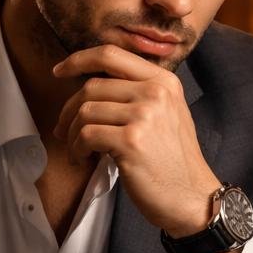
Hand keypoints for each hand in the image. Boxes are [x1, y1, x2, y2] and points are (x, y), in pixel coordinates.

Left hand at [51, 45, 220, 235]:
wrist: (192, 197)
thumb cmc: (173, 161)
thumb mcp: (167, 114)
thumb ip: (139, 92)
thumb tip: (90, 86)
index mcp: (164, 81)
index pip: (111, 54)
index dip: (79, 60)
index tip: (60, 71)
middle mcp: (156, 92)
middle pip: (92, 86)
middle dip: (69, 110)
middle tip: (63, 129)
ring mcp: (144, 115)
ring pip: (85, 111)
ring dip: (71, 133)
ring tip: (77, 149)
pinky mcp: (131, 141)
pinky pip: (86, 135)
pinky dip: (76, 148)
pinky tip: (84, 158)